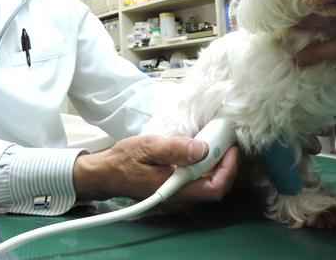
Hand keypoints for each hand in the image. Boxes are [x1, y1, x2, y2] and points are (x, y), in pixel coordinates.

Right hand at [73, 134, 237, 202]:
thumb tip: (203, 149)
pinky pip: (197, 179)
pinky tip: (198, 148)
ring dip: (215, 162)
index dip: (229, 169)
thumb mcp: (148, 147)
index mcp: (177, 190)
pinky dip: (203, 163)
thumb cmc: (124, 160)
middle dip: (225, 162)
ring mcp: (178, 194)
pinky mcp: (175, 188)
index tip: (230, 147)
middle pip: (215, 185)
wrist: (105, 174)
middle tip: (223, 138)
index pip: (215, 188)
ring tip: (213, 139)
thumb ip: (175, 149)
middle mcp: (181, 197)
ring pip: (207, 182)